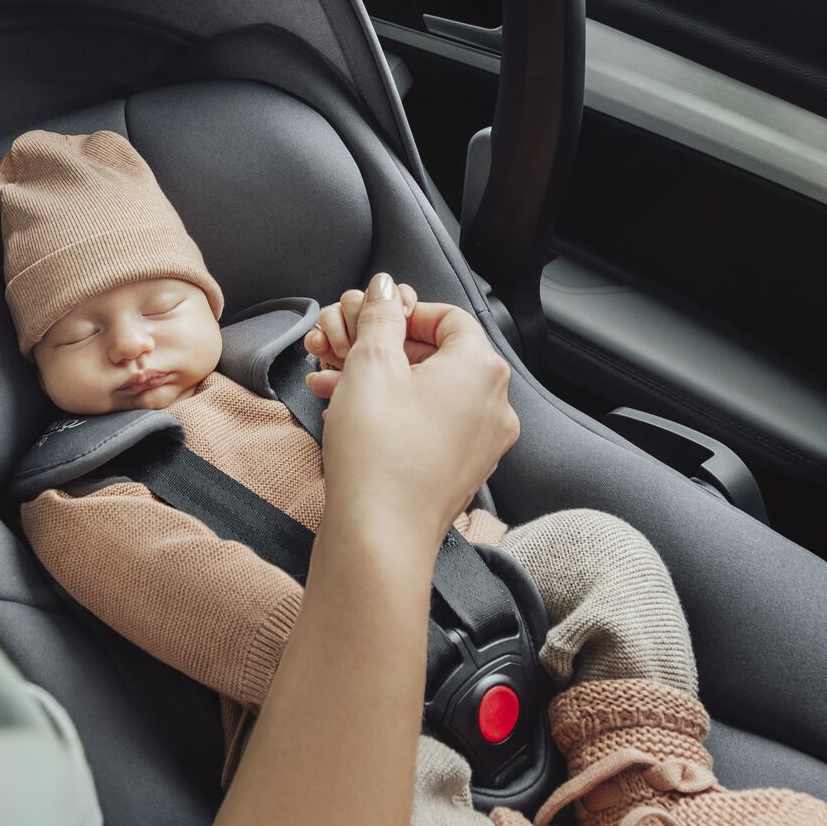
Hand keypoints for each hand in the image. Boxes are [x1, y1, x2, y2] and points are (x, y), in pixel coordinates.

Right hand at [312, 273, 518, 553]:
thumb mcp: (370, 365)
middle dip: (383, 349)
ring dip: (381, 382)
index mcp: (482, 368)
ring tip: (332, 385)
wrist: (380, 536)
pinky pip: (429, 426)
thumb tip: (385, 289)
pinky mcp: (460, 472)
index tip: (370, 320)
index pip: (449, 316)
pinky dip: (394, 414)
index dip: (403, 313)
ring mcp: (481, 443)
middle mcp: (494, 405)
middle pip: (438, 355)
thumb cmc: (379, 452)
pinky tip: (351, 417)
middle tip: (341, 351)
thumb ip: (380, 317)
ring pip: (429, 393)